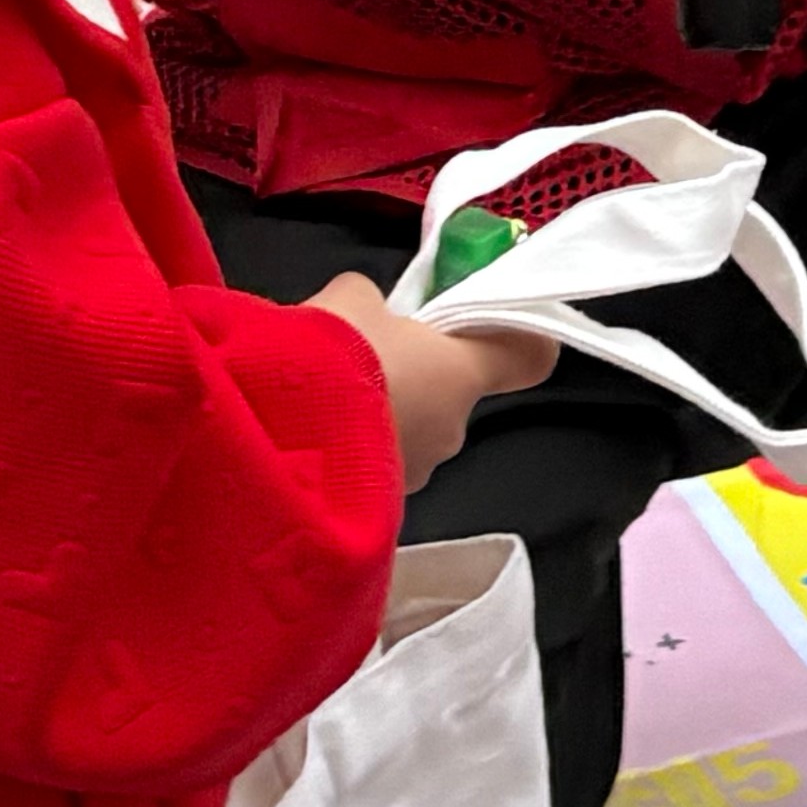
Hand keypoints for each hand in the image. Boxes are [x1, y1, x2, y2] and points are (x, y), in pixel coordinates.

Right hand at [314, 274, 553, 490]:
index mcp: (462, 373)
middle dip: (414, 376)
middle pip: (451, 394)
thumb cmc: (332, 357)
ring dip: (381, 418)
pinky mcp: (380, 506)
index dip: (518, 339)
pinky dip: (353, 450)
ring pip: (412, 432)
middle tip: (364, 357)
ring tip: (325, 401)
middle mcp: (453, 429)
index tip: (494, 328)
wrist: (277, 439)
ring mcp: (418, 474)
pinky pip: (376, 466)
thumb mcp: (350, 301)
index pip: (529, 358)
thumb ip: (372, 301)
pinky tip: (312, 435)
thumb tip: (366, 309)